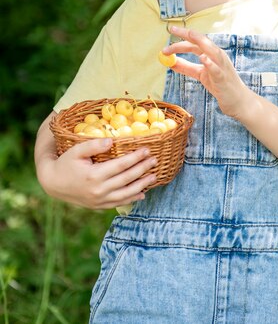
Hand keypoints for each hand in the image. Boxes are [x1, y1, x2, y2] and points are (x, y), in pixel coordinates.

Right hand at [38, 138, 157, 208]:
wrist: (54, 183)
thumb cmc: (66, 163)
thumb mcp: (76, 151)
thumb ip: (94, 145)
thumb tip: (112, 141)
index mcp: (94, 175)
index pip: (121, 165)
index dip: (135, 157)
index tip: (147, 149)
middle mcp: (99, 190)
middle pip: (127, 179)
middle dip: (142, 169)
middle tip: (155, 160)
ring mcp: (100, 200)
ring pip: (126, 194)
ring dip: (142, 185)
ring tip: (154, 176)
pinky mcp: (99, 206)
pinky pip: (119, 203)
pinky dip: (132, 198)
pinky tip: (142, 193)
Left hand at [162, 26, 251, 117]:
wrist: (236, 99)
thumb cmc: (219, 84)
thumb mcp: (200, 74)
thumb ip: (186, 67)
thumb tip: (170, 62)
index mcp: (212, 53)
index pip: (196, 40)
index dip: (183, 34)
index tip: (171, 29)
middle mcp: (217, 55)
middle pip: (201, 41)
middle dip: (186, 35)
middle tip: (171, 30)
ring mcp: (221, 65)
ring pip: (211, 50)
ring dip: (199, 42)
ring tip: (189, 34)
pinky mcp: (222, 78)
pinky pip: (216, 69)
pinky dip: (210, 63)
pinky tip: (203, 58)